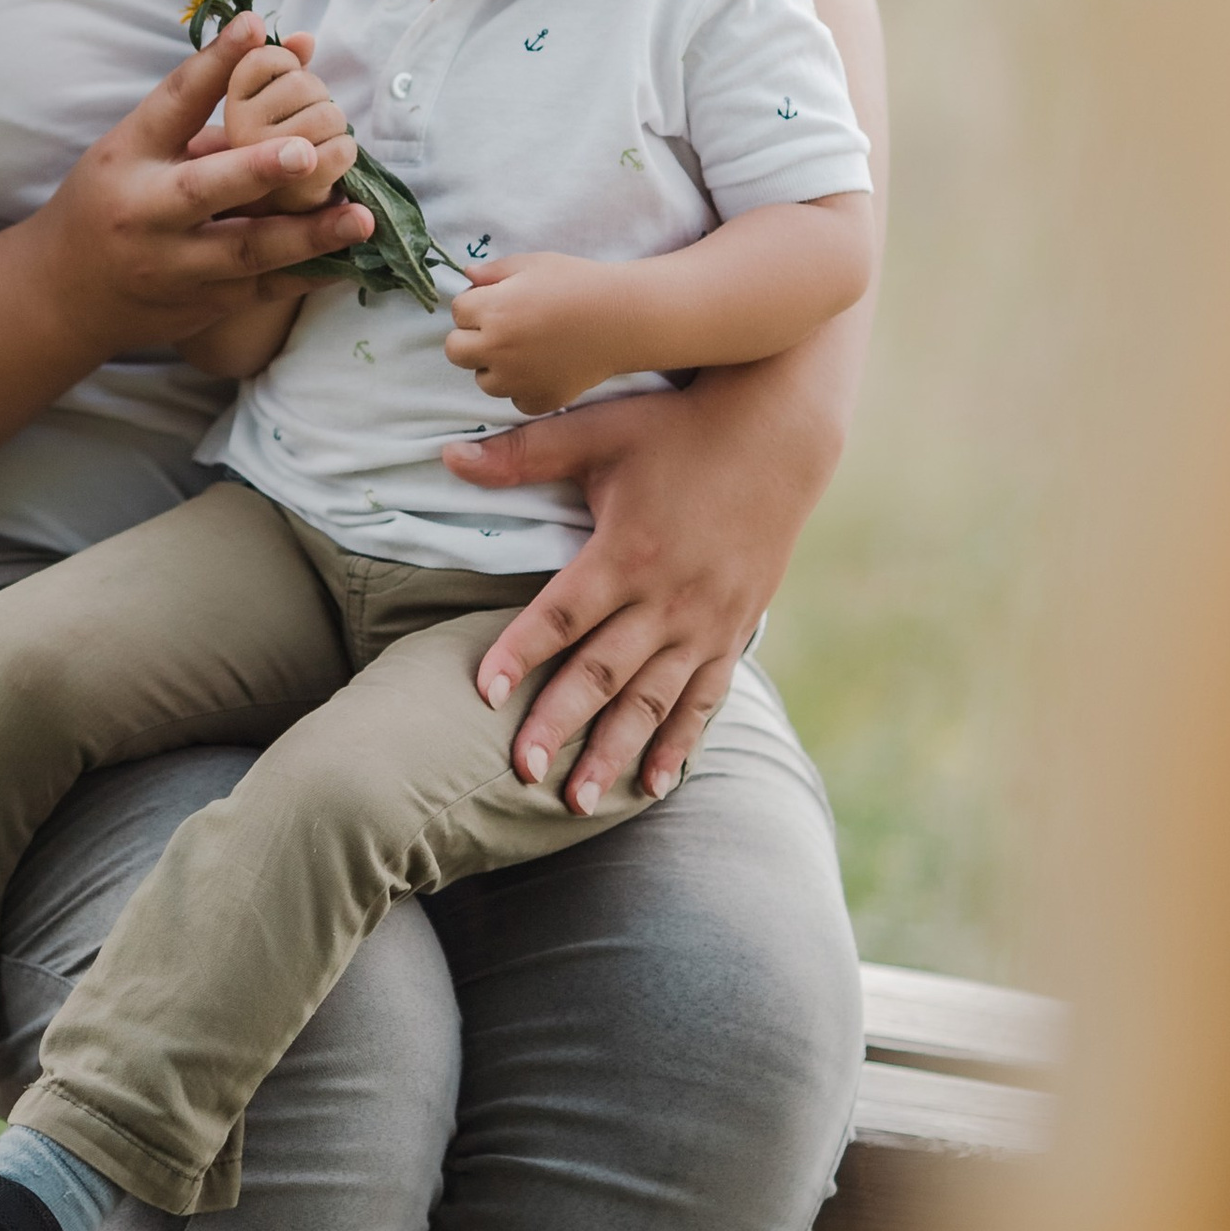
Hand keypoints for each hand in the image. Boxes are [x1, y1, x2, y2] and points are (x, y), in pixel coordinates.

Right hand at [44, 15, 373, 349]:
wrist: (68, 295)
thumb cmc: (111, 199)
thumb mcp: (137, 143)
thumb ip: (212, 96)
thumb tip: (300, 45)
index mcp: (128, 160)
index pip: (171, 104)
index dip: (213, 67)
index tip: (256, 29)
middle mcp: (148, 216)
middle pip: (201, 191)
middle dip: (255, 172)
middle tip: (306, 152)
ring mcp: (175, 269)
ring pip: (244, 254)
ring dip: (306, 237)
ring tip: (359, 218)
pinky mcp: (204, 307)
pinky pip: (262, 293)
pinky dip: (308, 275)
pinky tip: (351, 258)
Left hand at [441, 343, 846, 810]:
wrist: (782, 436)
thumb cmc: (680, 429)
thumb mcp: (600, 430)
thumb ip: (524, 454)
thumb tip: (448, 455)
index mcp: (626, 551)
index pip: (561, 614)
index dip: (518, 652)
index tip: (480, 693)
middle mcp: (667, 597)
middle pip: (602, 672)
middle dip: (559, 726)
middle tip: (519, 774)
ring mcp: (705, 621)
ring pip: (652, 700)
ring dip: (614, 751)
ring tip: (577, 802)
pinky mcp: (734, 630)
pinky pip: (704, 698)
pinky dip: (679, 743)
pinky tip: (654, 784)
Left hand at [444, 255, 627, 415]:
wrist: (623, 318)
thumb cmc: (578, 283)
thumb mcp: (533, 264)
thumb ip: (494, 271)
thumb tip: (467, 275)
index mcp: (493, 310)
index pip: (457, 310)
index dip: (475, 303)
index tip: (498, 300)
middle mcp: (498, 349)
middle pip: (456, 350)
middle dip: (472, 337)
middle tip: (502, 328)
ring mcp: (517, 380)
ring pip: (483, 379)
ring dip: (494, 366)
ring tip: (526, 348)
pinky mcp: (539, 400)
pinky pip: (514, 399)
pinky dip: (523, 388)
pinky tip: (543, 368)